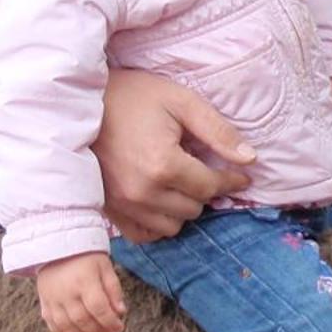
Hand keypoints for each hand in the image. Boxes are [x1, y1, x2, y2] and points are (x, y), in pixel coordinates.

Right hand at [30, 252, 126, 331]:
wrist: (57, 246)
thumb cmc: (85, 256)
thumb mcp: (105, 266)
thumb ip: (113, 289)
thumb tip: (120, 312)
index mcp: (84, 280)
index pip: (98, 308)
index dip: (110, 322)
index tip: (119, 327)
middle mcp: (66, 291)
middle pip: (83, 320)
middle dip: (99, 329)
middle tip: (109, 329)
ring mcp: (52, 298)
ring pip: (67, 327)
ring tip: (96, 330)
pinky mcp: (44, 303)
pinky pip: (53, 325)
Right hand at [94, 68, 254, 242]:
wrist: (81, 104)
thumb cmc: (134, 97)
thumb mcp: (181, 101)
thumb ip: (217, 131)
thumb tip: (250, 158)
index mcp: (163, 165)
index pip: (211, 187)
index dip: (231, 181)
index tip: (242, 176)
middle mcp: (143, 192)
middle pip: (194, 209)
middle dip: (205, 190)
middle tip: (202, 170)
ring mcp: (124, 205)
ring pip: (173, 225)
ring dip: (183, 207)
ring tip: (181, 183)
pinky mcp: (110, 210)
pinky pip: (145, 234)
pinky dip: (159, 222)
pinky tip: (162, 200)